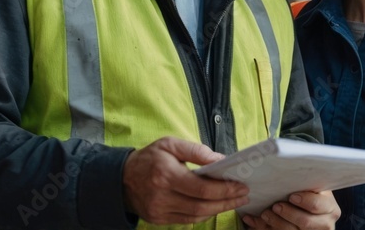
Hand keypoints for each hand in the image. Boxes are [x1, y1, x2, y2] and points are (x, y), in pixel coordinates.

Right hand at [122, 136, 248, 224]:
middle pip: (202, 205)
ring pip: (196, 216)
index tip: (241, 186)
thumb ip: (196, 151)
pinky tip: (215, 206)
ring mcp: (159, 211)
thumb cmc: (149, 158)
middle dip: (226, 201)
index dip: (224, 189)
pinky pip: (186, 220)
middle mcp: (162, 196)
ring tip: (234, 201)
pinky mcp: (158, 219)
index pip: (202, 188)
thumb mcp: (170, 144)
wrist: (121, 178)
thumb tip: (221, 159)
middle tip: (243, 195)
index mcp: (166, 174)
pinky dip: (203, 214)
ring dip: (218, 209)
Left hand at [241, 190, 339, 229]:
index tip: (292, 196)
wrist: (313, 213)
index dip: (304, 201)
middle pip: (305, 222)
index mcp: (329, 207)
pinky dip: (267, 229)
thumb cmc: (310, 195)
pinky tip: (257, 221)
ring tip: (265, 214)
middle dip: (288, 214)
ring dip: (276, 223)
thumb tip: (290, 165)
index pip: (316, 205)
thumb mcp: (314, 188)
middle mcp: (325, 223)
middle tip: (275, 206)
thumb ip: (307, 182)